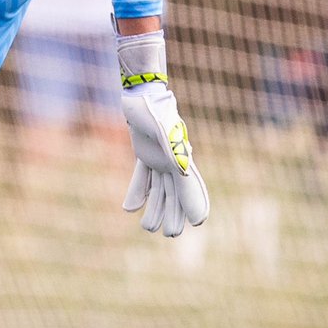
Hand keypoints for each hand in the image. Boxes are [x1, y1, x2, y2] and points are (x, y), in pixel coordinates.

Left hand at [118, 32, 208, 236]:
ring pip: (158, 189)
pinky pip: (141, 177)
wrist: (141, 93)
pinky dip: (137, 192)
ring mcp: (158, 157)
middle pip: (174, 193)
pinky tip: (130, 209)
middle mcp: (172, 160)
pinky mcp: (144, 152)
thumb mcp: (162, 130)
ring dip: (154, 208)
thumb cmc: (154, 109)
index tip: (197, 223)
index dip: (193, 204)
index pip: (190, 186)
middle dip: (173, 214)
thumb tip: (180, 174)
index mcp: (180, 157)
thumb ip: (172, 151)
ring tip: (149, 228)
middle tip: (171, 234)